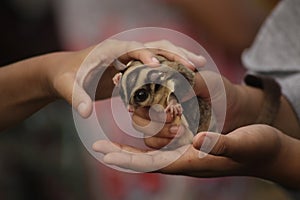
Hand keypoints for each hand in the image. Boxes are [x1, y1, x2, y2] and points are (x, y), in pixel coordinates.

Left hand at [45, 39, 205, 117]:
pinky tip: (185, 77)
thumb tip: (85, 112)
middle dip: (176, 54)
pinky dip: (172, 68)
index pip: (135, 49)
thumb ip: (76, 97)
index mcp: (111, 49)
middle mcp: (124, 49)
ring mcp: (130, 56)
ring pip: (160, 52)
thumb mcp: (67, 86)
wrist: (64, 71)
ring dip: (179, 58)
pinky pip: (156, 64)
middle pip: (155, 46)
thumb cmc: (65, 77)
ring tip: (199, 66)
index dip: (149, 57)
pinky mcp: (133, 65)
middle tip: (196, 64)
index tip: (163, 67)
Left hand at [93, 124, 299, 187]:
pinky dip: (148, 136)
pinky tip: (140, 129)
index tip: (106, 154)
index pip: (154, 162)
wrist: (267, 151)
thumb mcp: (242, 144)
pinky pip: (165, 143)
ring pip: (152, 151)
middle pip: (146, 159)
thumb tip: (198, 141)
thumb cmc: (257, 148)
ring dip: (131, 146)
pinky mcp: (193, 145)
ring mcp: (188, 152)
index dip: (129, 159)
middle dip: (121, 155)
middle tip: (96, 148)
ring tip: (110, 140)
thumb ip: (221, 144)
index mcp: (193, 161)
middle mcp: (186, 158)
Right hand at [131, 71, 238, 148]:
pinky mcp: (166, 137)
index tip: (144, 96)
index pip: (140, 87)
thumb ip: (191, 81)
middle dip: (148, 114)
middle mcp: (157, 102)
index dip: (135, 91)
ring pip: (141, 125)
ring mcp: (161, 120)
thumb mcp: (208, 82)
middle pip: (136, 108)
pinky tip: (178, 138)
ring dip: (156, 129)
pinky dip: (161, 142)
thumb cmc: (220, 91)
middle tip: (170, 117)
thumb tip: (173, 86)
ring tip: (178, 130)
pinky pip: (151, 142)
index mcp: (163, 84)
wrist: (235, 111)